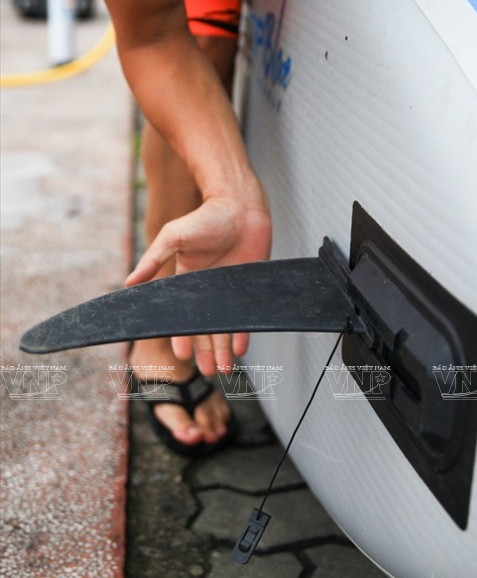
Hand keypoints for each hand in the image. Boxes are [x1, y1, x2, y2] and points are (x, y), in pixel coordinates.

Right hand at [125, 192, 271, 375]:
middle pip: (204, 326)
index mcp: (186, 280)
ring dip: (223, 349)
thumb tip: (128, 283)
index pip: (181, 315)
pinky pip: (245, 316)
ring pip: (225, 326)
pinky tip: (240, 350)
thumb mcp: (174, 236)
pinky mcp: (248, 286)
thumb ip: (153, 259)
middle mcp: (207, 289)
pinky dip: (243, 333)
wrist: (240, 205)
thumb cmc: (205, 217)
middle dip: (205, 351)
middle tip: (209, 372)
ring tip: (224, 371)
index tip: (182, 355)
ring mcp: (229, 289)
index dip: (181, 335)